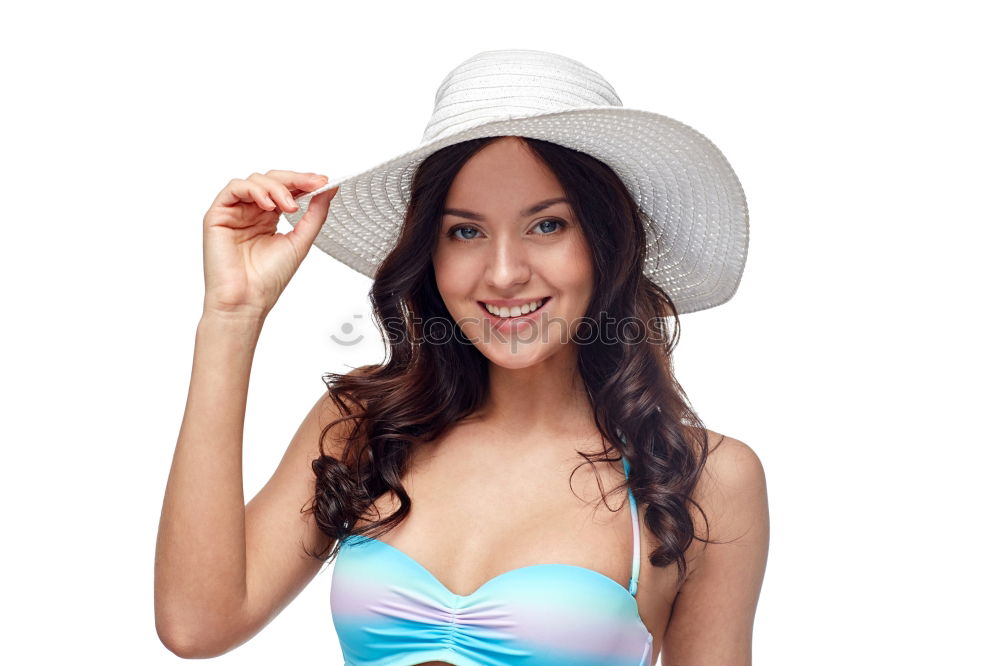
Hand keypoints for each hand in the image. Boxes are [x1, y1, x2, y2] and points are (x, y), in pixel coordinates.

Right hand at [201, 170, 337, 318]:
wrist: (247, 300)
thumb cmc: (268, 279)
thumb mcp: (300, 241)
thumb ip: (315, 213)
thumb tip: (330, 188)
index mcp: (269, 218)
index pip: (286, 189)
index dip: (304, 182)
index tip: (324, 182)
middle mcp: (251, 212)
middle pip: (271, 180)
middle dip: (294, 179)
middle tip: (314, 184)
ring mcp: (234, 212)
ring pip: (254, 181)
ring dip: (276, 188)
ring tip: (289, 206)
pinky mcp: (217, 215)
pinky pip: (233, 188)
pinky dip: (253, 190)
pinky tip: (269, 206)